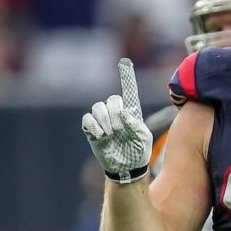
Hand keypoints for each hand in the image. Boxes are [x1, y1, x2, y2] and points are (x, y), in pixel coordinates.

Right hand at [82, 58, 152, 183]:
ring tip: (111, 134)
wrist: (126, 168)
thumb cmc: (138, 152)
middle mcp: (116, 114)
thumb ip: (136, 124)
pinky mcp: (92, 131)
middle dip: (115, 113)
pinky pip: (87, 120)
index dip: (126, 76)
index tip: (124, 62)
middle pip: (111, 100)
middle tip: (119, 129)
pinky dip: (94, 126)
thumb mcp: (143, 137)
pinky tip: (102, 135)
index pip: (128, 91)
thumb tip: (123, 114)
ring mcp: (103, 121)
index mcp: (131, 112)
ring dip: (105, 120)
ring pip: (97, 108)